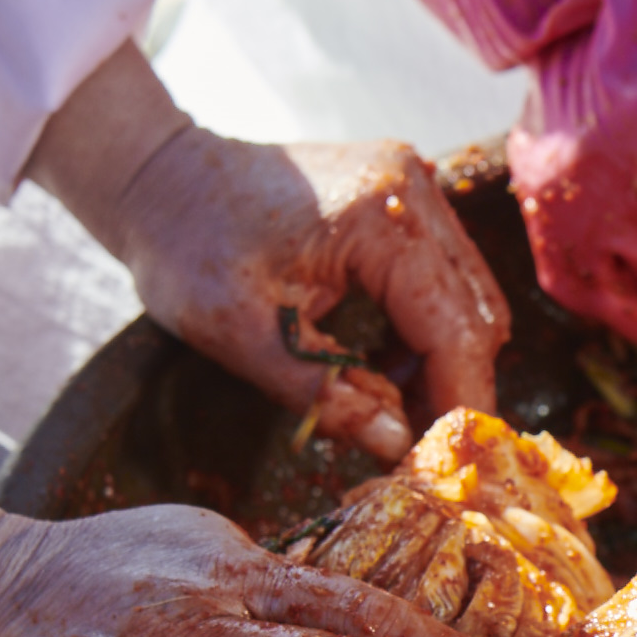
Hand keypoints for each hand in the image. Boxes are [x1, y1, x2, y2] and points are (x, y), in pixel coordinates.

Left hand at [27, 47, 510, 460]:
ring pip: (472, 298)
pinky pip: (448, 277)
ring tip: (396, 403)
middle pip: (478, 314)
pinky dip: (429, 328)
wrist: (158, 174)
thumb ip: (322, 393)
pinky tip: (386, 359)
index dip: (457, 402)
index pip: (453, 329)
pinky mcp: (406, 197)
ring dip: (444, 358)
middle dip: (456, 385)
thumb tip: (396, 445)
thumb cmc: (184, 245)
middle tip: (418, 443)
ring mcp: (414, 188)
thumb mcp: (240, 335)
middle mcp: (413, 193)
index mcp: (378, 219)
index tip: (447, 462)